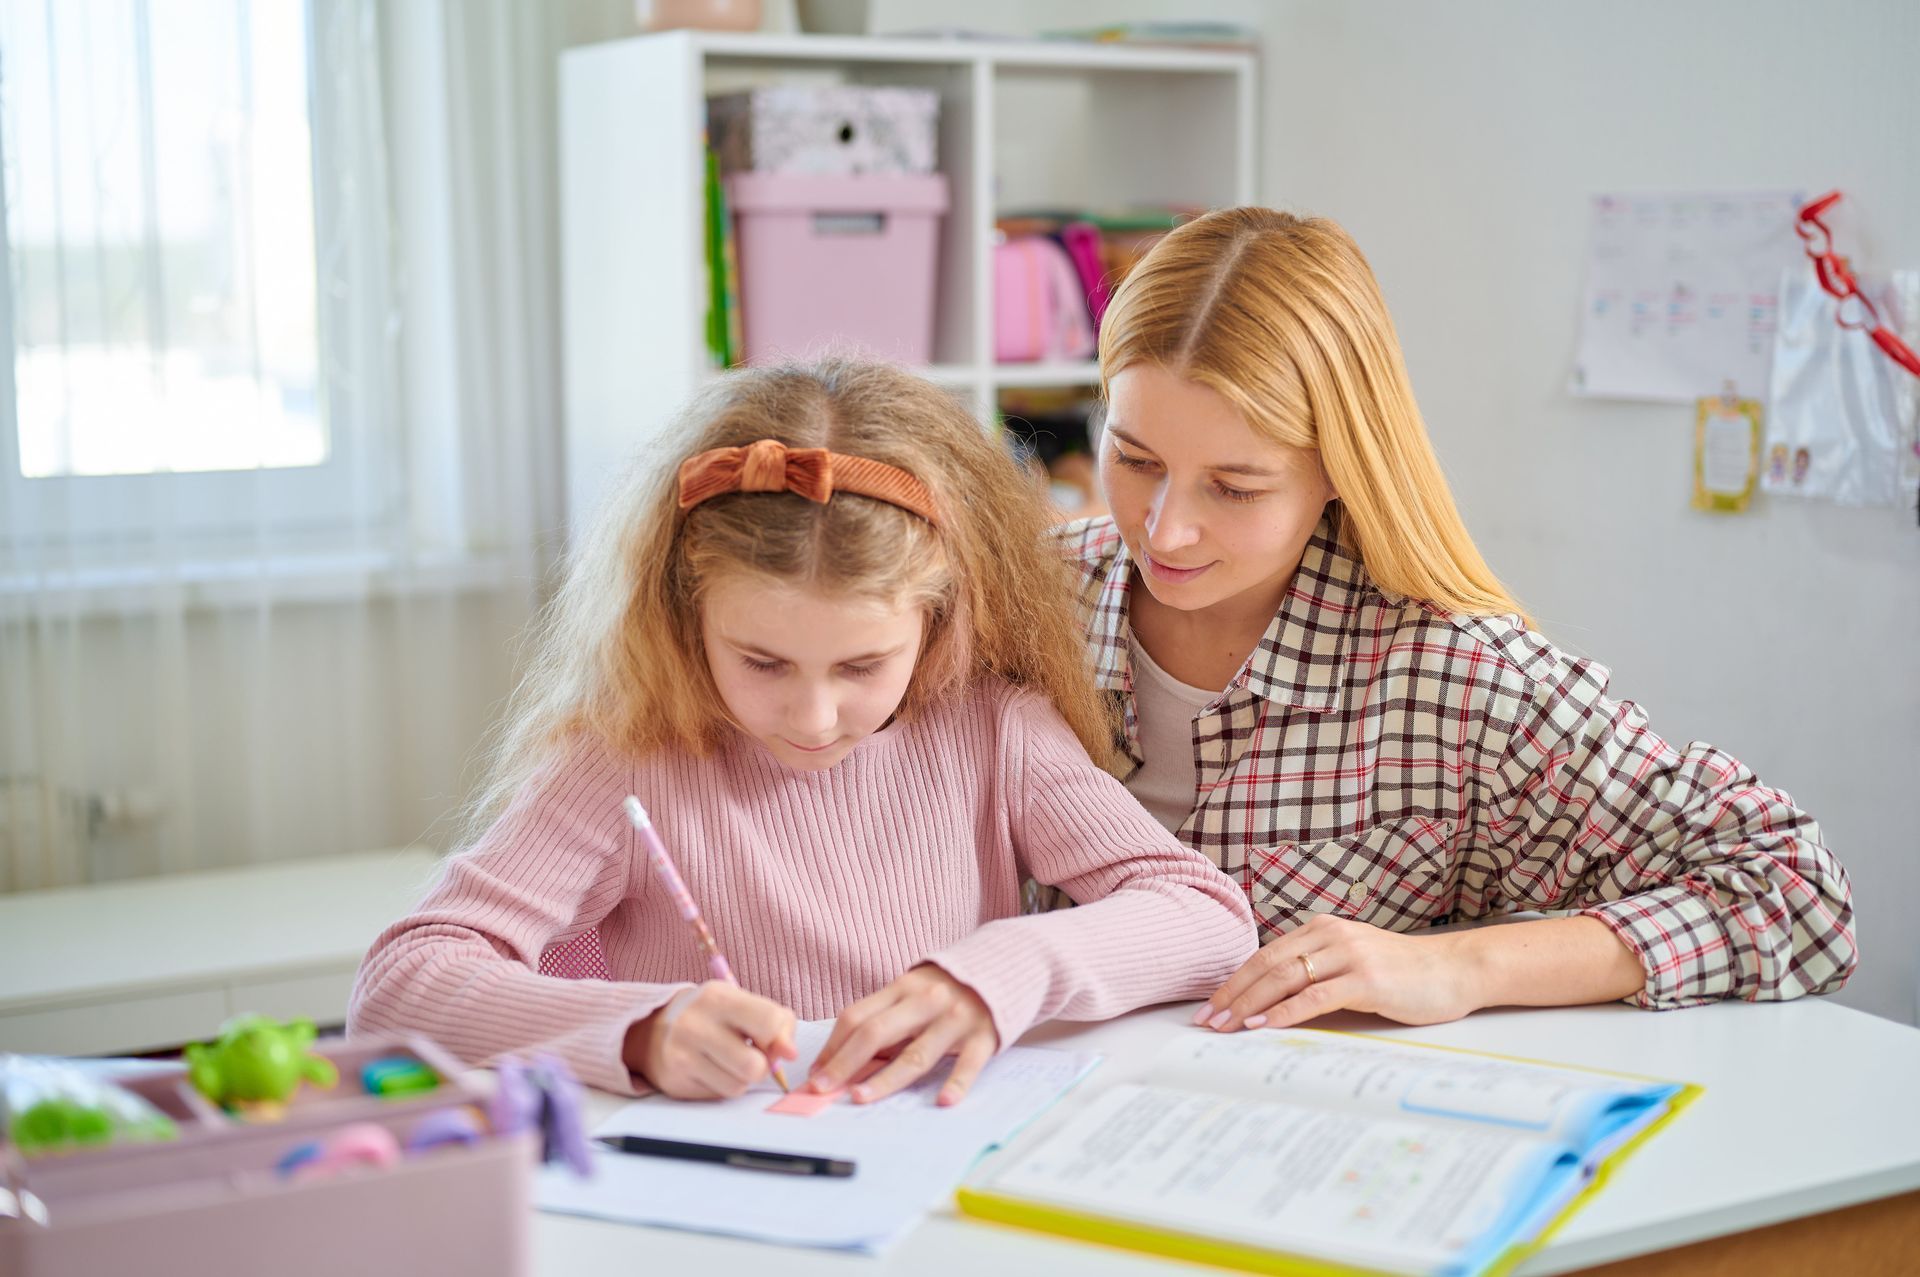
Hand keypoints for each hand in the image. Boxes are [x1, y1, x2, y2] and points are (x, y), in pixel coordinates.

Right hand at [624, 982, 797, 1099]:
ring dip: (742, 1080)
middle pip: (754, 1066)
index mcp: (717, 997)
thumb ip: (778, 1023)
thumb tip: (790, 1054)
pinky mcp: (675, 1081)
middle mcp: (695, 1024)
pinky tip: (711, 1071)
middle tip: (750, 1055)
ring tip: (729, 1063)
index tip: (769, 1041)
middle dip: (761, 1067)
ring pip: (738, 1087)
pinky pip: (719, 1096)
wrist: (657, 1030)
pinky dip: (722, 1087)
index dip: (778, 1038)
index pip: (768, 1022)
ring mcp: (682, 1055)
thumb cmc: (715, 1017)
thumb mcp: (744, 1005)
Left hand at [809, 965, 998, 1106]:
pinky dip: (956, 1082)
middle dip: (844, 1063)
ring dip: (885, 1078)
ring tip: (861, 1097)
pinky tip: (943, 1101)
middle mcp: (926, 1001)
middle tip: (822, 1088)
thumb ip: (885, 1018)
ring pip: (915, 1054)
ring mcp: (955, 1019)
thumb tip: (845, 1061)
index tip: (816, 1072)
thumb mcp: (913, 992)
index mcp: (902, 987)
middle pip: (876, 1033)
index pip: (857, 1017)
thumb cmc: (949, 987)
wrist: (1005, 967)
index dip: (833, 1046)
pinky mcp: (983, 1036)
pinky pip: (967, 1063)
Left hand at [1196, 915, 1479, 1031]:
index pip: (1266, 955)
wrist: (1455, 970)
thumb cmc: (1403, 973)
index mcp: (1322, 929)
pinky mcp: (1367, 979)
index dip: (1234, 980)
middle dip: (1233, 994)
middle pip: (1267, 965)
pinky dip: (1286, 1011)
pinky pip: (1316, 996)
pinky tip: (1264, 1024)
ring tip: (1228, 1025)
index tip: (1210, 1005)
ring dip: (1251, 1004)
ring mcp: (1349, 955)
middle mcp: (1331, 936)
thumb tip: (1271, 1001)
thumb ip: (1317, 972)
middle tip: (1207, 1020)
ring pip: (1285, 978)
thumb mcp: (1352, 964)